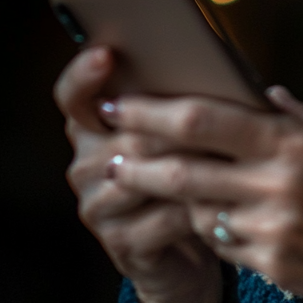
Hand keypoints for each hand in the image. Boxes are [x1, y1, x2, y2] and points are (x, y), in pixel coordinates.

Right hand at [54, 47, 222, 302]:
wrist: (188, 249)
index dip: (84, 74)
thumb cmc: (192, 174)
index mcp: (93, 128)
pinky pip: (161, 216)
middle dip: (174, 126)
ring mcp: (97, 205)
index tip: (106, 53)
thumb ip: (183, 103)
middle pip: (126, 133)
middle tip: (214, 115)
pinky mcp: (119, 243)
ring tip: (229, 156)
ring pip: (144, 175)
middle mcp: (86, 164)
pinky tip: (223, 200)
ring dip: (189, 165)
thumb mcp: (185, 135)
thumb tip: (216, 66)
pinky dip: (196, 207)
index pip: (73, 97)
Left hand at [103, 86, 302, 302]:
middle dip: (140, 159)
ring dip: (174, 198)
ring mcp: (275, 227)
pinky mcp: (274, 266)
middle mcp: (280, 181)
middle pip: (185, 167)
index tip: (122, 104)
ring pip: (197, 209)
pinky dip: (213, 230)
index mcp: (296, 139)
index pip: (205, 119)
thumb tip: (258, 92)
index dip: (153, 111)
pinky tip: (213, 220)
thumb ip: (293, 117)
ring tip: (157, 185)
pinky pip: (223, 244)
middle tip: (114, 153)